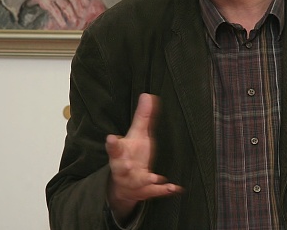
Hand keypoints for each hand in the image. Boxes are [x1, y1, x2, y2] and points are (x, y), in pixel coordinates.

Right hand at [29, 0, 88, 28]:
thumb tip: (88, 7)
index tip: (87, 5)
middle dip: (78, 7)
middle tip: (82, 15)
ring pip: (64, 4)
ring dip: (71, 14)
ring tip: (75, 21)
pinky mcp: (45, 0)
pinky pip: (54, 10)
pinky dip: (60, 18)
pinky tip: (63, 24)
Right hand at [106, 94, 182, 223]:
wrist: (125, 185)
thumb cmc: (132, 154)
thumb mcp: (137, 135)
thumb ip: (142, 117)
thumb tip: (148, 95)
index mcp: (120, 154)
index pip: (114, 148)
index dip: (112, 144)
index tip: (110, 138)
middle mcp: (124, 168)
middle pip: (121, 167)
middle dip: (124, 166)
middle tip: (128, 164)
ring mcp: (134, 181)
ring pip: (137, 181)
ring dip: (145, 179)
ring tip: (154, 178)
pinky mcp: (144, 191)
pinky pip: (154, 192)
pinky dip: (164, 190)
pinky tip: (175, 188)